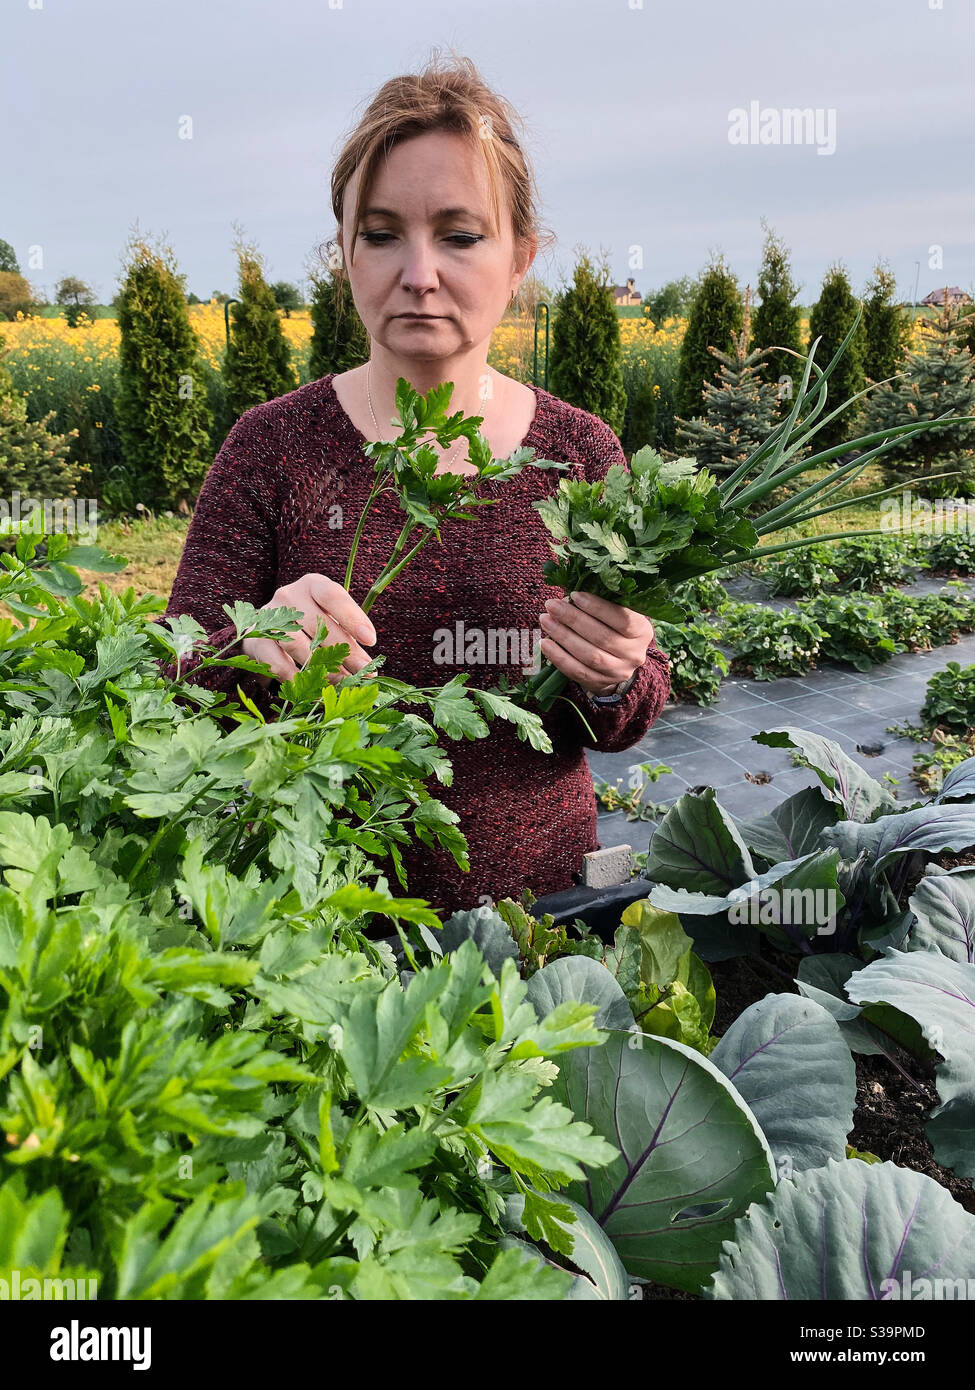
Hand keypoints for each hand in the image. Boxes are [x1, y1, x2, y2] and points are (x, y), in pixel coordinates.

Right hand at [241, 573, 376, 687]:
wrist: (267, 629)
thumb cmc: (309, 625)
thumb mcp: (330, 622)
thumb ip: (348, 639)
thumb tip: (368, 669)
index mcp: (313, 585)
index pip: (333, 596)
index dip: (352, 618)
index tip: (370, 640)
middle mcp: (289, 595)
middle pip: (319, 625)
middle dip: (345, 652)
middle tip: (363, 672)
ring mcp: (269, 616)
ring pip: (297, 644)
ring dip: (322, 667)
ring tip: (341, 683)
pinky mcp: (255, 639)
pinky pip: (277, 661)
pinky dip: (296, 678)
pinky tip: (312, 689)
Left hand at [538, 590, 653, 695]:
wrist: (619, 662)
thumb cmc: (614, 629)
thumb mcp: (618, 614)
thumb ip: (601, 604)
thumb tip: (569, 596)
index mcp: (642, 631)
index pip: (621, 618)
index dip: (596, 607)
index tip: (574, 595)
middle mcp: (634, 653)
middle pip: (601, 636)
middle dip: (573, 619)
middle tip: (552, 605)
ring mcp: (618, 671)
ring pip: (589, 655)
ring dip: (563, 636)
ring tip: (545, 620)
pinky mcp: (601, 683)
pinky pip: (577, 672)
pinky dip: (559, 657)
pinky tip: (545, 643)